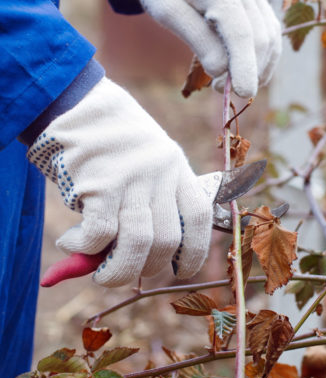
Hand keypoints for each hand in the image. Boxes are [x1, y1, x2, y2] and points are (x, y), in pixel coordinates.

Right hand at [27, 78, 212, 286]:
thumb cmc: (114, 142)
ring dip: (118, 271)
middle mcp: (160, 174)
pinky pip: (100, 234)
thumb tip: (137, 260)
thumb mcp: (146, 164)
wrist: (80, 104)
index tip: (182, 271)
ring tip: (100, 274)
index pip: (199, 216)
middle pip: (167, 239)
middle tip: (125, 271)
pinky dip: (86, 249)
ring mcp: (131, 178)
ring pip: (138, 243)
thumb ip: (148, 204)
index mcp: (177, 167)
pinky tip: (73, 243)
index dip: (196, 251)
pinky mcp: (99, 183)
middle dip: (148, 268)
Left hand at [133, 0, 281, 98]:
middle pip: (262, 39)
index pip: (243, 35)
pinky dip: (263, 54)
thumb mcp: (166, 11)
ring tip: (235, 84)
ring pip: (271, 37)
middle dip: (249, 71)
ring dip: (260, 66)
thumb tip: (221, 71)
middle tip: (222, 90)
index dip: (246, 68)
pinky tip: (248, 69)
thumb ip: (196, 39)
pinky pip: (269, 30)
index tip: (244, 94)